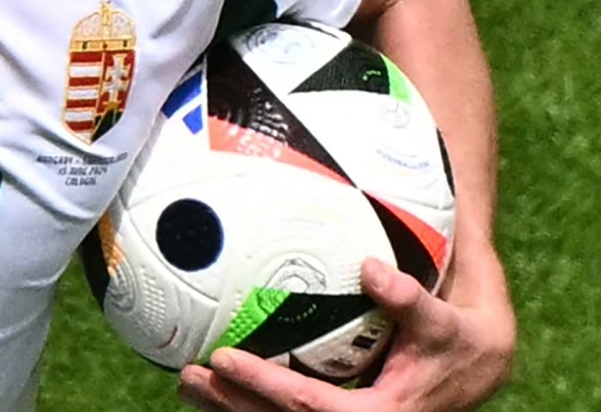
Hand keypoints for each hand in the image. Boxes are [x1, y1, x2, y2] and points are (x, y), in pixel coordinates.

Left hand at [176, 257, 513, 411]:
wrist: (479, 364)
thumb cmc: (460, 337)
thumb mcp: (444, 319)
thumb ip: (409, 298)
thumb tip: (369, 268)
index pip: (313, 406)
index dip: (265, 385)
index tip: (225, 358)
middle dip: (232, 403)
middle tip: (189, 373)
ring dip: (230, 407)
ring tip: (186, 382)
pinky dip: (249, 403)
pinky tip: (214, 388)